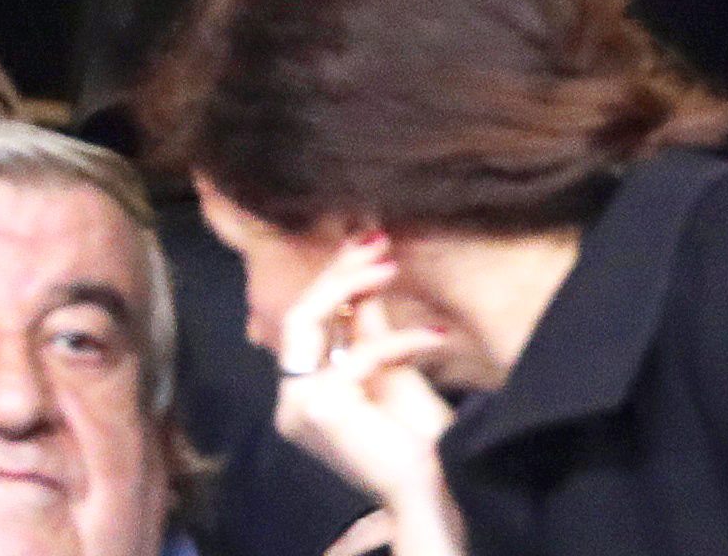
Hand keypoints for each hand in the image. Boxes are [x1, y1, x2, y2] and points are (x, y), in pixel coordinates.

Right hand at [273, 235, 465, 555]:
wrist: (431, 487)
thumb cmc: (414, 435)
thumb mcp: (388, 364)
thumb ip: (367, 320)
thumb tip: (366, 260)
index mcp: (304, 390)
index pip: (307, 320)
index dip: (333, 276)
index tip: (365, 239)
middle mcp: (292, 400)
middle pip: (299, 315)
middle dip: (337, 273)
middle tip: (377, 242)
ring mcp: (298, 407)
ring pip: (308, 322)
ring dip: (352, 287)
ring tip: (392, 266)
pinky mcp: (320, 410)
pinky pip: (356, 356)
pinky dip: (398, 342)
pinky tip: (436, 337)